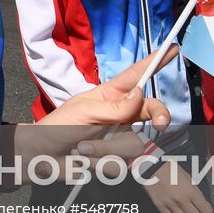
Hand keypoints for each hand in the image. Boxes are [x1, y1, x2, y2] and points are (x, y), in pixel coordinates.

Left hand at [7, 49, 175, 166]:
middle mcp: (119, 116)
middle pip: (151, 112)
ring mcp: (119, 138)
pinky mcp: (115, 160)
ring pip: (135, 144)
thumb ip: (114, 107)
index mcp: (109, 96)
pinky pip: (123, 163)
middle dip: (159, 117)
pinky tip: (84, 159)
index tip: (172, 49)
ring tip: (81, 148)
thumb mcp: (82, 112)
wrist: (40, 158)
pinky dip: (101, 163)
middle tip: (161, 124)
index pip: (136, 76)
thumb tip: (140, 94)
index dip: (154, 62)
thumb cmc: (55, 128)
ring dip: (106, 149)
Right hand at [141, 160, 213, 212]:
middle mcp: (181, 199)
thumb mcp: (187, 176)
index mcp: (190, 190)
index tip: (205, 208)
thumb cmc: (170, 168)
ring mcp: (170, 204)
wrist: (151, 165)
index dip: (207, 210)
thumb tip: (201, 202)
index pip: (207, 210)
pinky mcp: (160, 206)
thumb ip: (195, 190)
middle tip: (196, 211)